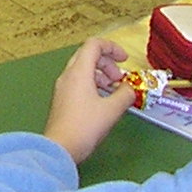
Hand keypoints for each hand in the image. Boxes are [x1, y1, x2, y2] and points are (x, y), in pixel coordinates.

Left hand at [42, 37, 134, 165]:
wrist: (61, 146)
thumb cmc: (86, 126)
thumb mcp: (112, 109)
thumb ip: (125, 94)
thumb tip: (130, 88)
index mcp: (78, 71)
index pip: (94, 44)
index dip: (112, 47)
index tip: (125, 60)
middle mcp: (68, 74)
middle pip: (88, 55)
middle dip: (107, 62)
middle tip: (120, 79)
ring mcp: (62, 86)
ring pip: (83, 69)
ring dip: (101, 74)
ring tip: (113, 90)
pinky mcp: (62, 98)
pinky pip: (78, 81)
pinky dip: (93, 83)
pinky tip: (102, 100)